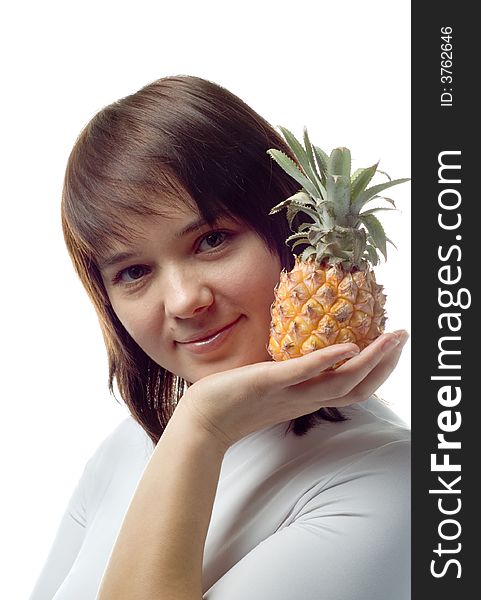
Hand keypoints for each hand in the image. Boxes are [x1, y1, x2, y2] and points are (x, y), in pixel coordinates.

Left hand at [180, 330, 408, 448]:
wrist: (200, 423)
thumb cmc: (232, 402)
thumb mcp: (270, 388)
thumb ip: (290, 376)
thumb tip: (303, 355)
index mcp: (306, 400)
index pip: (352, 389)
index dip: (377, 370)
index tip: (391, 348)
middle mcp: (304, 400)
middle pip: (357, 387)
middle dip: (385, 363)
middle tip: (403, 337)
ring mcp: (288, 394)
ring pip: (340, 383)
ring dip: (370, 361)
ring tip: (390, 339)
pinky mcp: (268, 383)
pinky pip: (302, 373)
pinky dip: (327, 361)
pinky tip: (348, 347)